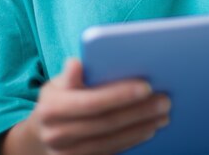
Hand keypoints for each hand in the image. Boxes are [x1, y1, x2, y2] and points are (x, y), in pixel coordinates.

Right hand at [29, 58, 170, 154]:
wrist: (43, 133)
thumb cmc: (58, 98)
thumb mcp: (57, 82)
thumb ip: (71, 75)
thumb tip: (76, 63)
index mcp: (52, 109)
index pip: (92, 102)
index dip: (120, 95)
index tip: (147, 86)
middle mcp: (57, 135)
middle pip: (107, 123)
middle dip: (139, 111)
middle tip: (165, 100)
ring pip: (112, 141)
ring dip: (142, 127)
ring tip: (163, 114)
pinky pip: (112, 151)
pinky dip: (133, 139)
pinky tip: (150, 128)